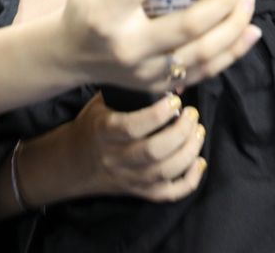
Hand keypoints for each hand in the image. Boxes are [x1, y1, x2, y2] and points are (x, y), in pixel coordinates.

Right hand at [60, 0, 259, 93]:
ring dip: (233, 26)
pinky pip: (206, 71)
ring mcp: (148, 71)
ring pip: (203, 53)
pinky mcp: (162, 85)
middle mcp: (130, 46)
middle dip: (221, 3)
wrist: (71, 61)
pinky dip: (233, 52)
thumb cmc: (81, 12)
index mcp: (108, 15)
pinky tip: (251, 31)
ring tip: (249, 0)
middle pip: (186, 27)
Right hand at [67, 92, 206, 200]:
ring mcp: (128, 178)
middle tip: (192, 115)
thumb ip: (128, 91)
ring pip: (164, 171)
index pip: (132, 127)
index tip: (175, 101)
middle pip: (153, 151)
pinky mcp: (139, 192)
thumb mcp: (101, 103)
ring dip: (189, 151)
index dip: (158, 115)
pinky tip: (199, 162)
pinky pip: (168, 193)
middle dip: (181, 132)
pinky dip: (189, 181)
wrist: (75, 161)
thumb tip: (168, 80)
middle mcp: (115, 158)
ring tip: (198, 131)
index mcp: (104, 132)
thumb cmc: (93, 125)